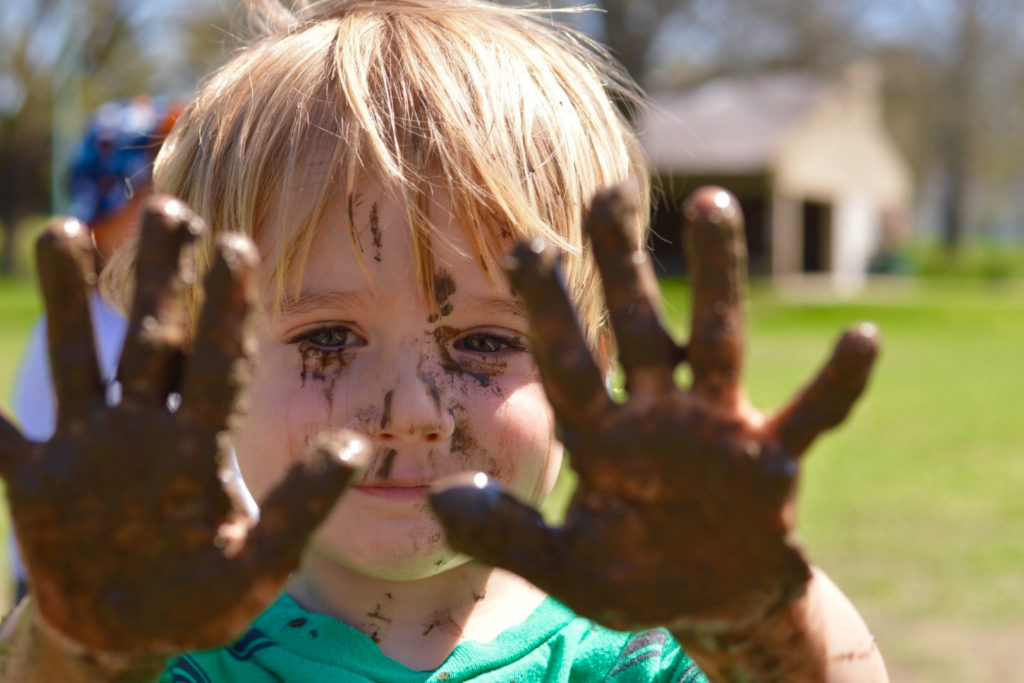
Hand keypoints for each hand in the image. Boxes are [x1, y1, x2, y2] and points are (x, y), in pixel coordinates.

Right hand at [0, 197, 367, 653]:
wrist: (131, 631)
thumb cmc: (205, 597)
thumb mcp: (260, 561)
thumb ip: (302, 505)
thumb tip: (356, 443)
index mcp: (200, 447)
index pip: (216, 367)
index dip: (226, 311)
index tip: (238, 246)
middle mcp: (145, 431)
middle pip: (152, 342)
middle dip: (160, 279)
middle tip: (172, 207)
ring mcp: (86, 449)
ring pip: (79, 361)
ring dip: (69, 301)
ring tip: (64, 228)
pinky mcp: (33, 481)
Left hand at [430, 184, 878, 631]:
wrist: (710, 600)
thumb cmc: (635, 575)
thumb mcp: (565, 567)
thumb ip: (508, 536)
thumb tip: (440, 502)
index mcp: (603, 437)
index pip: (568, 362)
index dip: (548, 307)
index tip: (526, 244)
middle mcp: (658, 415)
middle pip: (638, 327)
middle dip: (622, 264)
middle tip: (608, 190)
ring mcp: (717, 428)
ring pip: (716, 339)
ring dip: (715, 277)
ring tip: (711, 203)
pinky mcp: (771, 457)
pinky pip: (810, 414)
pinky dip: (837, 383)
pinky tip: (861, 339)